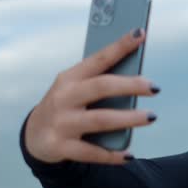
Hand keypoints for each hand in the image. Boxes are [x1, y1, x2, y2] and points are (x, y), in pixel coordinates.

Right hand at [23, 28, 157, 164]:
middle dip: (130, 85)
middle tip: (154, 87)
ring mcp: (61, 123)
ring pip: (100, 120)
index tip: (140, 33)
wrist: (34, 135)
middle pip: (101, 87)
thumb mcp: (74, 89)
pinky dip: (112, 154)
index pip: (98, 58)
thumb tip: (136, 79)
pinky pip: (91, 152)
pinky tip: (129, 154)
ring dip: (128, 118)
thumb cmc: (65, 106)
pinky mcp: (61, 146)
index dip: (120, 46)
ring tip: (150, 116)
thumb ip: (98, 83)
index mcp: (69, 78)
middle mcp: (64, 97)